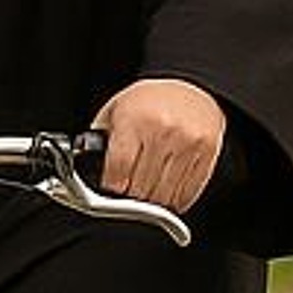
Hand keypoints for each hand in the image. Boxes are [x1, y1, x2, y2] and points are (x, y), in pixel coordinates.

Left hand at [93, 76, 227, 213]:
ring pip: (164, 197)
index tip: (110, 190)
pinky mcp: (206, 154)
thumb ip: (100, 139)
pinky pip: (187, 194)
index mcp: (135, 120)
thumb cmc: (151, 101)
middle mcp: (162, 131)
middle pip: (140, 188)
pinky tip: (166, 194)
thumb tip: (86, 170)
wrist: (192, 87)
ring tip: (146, 195)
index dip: (111, 188)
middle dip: (130, 198)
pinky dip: (174, 202)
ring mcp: (187, 144)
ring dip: (152, 205)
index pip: (118, 171)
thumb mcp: (116, 110)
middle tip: (126, 194)